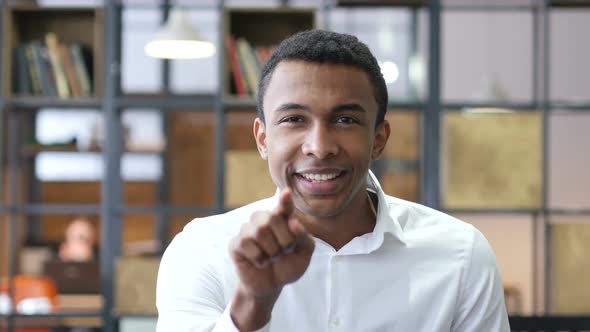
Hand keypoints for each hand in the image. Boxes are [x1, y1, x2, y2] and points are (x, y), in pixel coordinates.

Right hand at [228, 188, 314, 329]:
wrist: (271, 285)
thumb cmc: (288, 265)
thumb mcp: (303, 254)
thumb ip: (303, 237)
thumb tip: (293, 222)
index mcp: (282, 218)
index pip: (283, 206)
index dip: (285, 200)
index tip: (287, 193)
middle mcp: (263, 219)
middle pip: (272, 217)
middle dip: (284, 239)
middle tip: (285, 251)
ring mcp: (247, 230)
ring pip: (259, 231)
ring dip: (272, 251)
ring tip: (272, 257)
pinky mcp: (236, 243)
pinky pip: (245, 243)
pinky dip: (258, 258)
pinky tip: (260, 262)